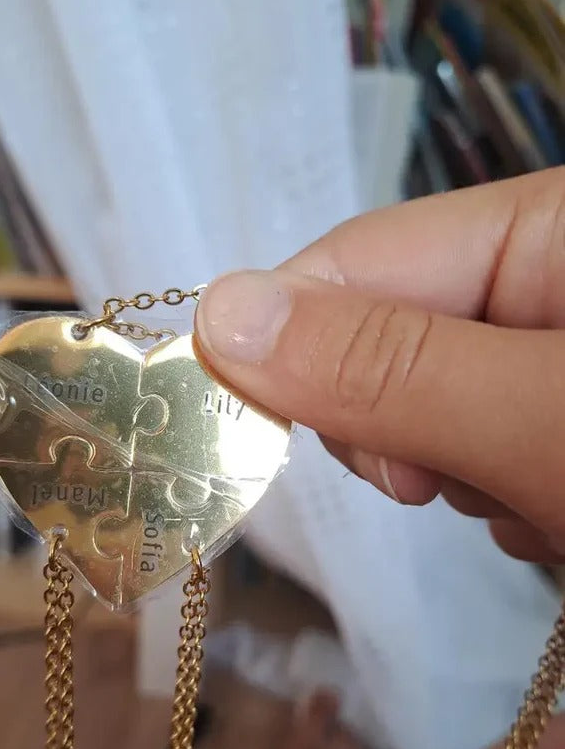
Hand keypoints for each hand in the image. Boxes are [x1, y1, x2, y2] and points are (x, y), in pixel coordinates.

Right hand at [194, 168, 564, 562]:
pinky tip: (553, 519)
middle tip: (429, 482)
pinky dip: (500, 499)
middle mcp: (542, 283)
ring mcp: (548, 363)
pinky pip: (483, 453)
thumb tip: (218, 311)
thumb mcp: (535, 416)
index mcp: (545, 229)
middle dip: (389, 425)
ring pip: (431, 410)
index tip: (233, 424)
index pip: (362, 257)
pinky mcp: (558, 427)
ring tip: (534, 504)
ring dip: (458, 475)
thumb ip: (387, 366)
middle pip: (388, 339)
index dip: (285, 336)